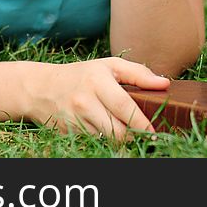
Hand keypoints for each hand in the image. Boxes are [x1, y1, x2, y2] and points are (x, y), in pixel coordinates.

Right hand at [26, 58, 169, 139]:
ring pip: (107, 139)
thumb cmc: (82, 75)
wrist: (41, 88)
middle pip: (117, 131)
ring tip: (124, 128)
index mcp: (97, 81)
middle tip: (143, 133)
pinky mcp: (68, 133)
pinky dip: (104, 139)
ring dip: (119, 138)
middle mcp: (84, 101)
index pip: (124, 107)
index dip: (142, 122)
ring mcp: (75, 119)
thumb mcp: (108, 65)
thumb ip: (138, 73)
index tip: (154, 131)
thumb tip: (165, 84)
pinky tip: (104, 128)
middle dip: (133, 135)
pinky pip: (94, 141)